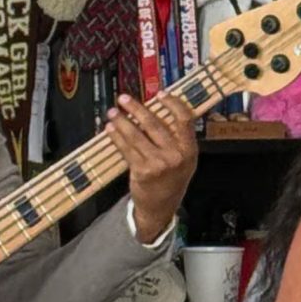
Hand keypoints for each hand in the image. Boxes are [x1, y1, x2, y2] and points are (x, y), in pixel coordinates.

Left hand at [109, 93, 198, 243]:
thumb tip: (158, 109)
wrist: (161, 207)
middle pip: (154, 124)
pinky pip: (126, 149)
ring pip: (136, 135)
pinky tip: (110, 129)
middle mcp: (176, 156)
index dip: (172, 103)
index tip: (160, 94)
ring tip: (113, 112)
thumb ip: (177, 138)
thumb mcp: (184, 160)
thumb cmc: (172, 179)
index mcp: (189, 149)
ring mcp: (158, 164)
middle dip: (136, 108)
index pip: (184, 119)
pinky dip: (116, 137)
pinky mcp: (142, 171)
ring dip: (122, 121)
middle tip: (124, 99)